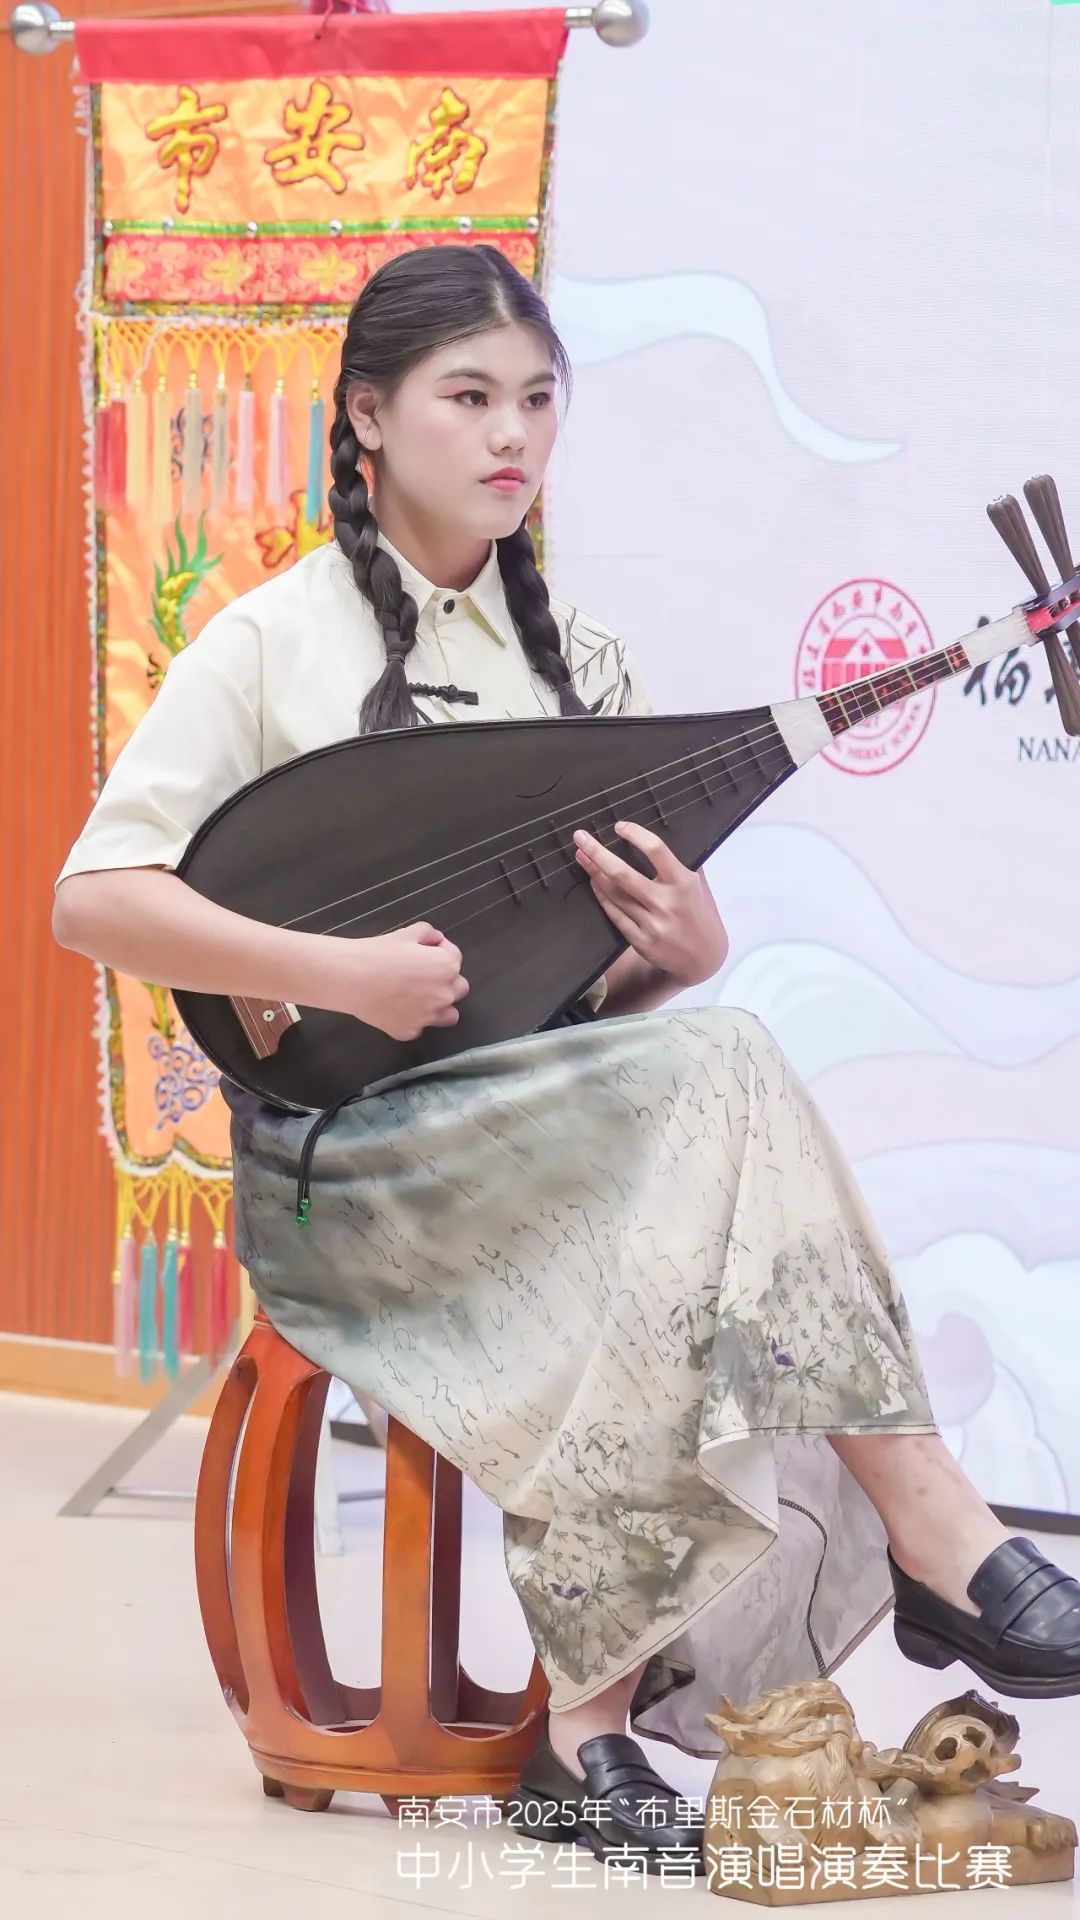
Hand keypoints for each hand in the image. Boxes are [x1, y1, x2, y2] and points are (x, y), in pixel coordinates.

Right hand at [328, 922, 469, 1040]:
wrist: (350, 978)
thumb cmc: (378, 952)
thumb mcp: (406, 933)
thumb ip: (428, 933)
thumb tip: (435, 940)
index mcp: (447, 967)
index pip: (455, 957)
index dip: (439, 950)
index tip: (423, 950)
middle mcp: (445, 995)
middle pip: (458, 988)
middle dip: (444, 979)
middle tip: (421, 973)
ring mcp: (427, 1017)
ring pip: (448, 1015)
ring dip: (439, 1006)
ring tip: (418, 997)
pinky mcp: (408, 1032)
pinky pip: (418, 1027)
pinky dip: (411, 1019)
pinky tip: (394, 1008)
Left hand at [573, 821, 728, 988]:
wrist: (704, 958)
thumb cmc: (700, 914)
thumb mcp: (699, 885)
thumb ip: (682, 863)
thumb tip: (654, 840)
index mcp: (683, 883)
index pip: (656, 850)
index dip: (635, 835)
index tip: (619, 826)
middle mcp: (666, 902)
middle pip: (623, 874)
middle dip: (597, 853)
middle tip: (580, 837)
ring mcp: (652, 924)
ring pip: (614, 894)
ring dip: (594, 873)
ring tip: (582, 857)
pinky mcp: (640, 941)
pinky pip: (615, 914)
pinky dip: (601, 896)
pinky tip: (593, 883)